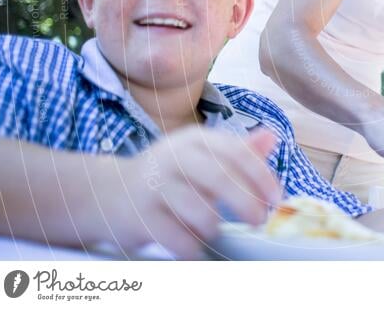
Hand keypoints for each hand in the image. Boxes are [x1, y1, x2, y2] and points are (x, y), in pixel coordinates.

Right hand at [96, 127, 279, 258]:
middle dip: (247, 203)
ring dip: (215, 227)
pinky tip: (193, 245)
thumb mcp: (202, 156)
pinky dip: (193, 247)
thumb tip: (272, 137)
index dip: (262, 177)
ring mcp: (153, 186)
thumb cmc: (168, 175)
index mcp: (194, 140)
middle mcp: (173, 157)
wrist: (108, 192)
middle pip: (220, 178)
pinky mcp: (139, 216)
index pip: (236, 152)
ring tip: (213, 229)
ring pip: (200, 211)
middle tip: (258, 220)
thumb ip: (238, 150)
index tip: (276, 199)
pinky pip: (178, 238)